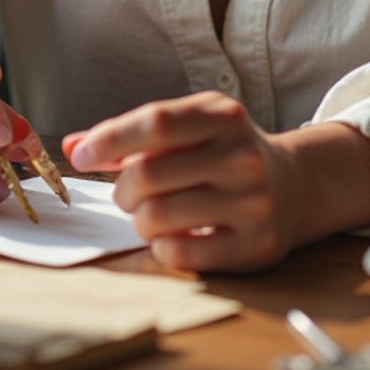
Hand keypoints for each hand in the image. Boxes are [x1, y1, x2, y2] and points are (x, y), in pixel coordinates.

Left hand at [62, 91, 299, 271]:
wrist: (296, 184)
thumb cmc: (225, 152)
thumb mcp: (191, 127)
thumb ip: (133, 134)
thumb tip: (73, 145)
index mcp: (224, 115)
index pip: (157, 122)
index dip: (111, 138)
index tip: (82, 155)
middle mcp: (242, 156)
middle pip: (149, 174)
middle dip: (122, 189)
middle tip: (126, 194)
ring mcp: (253, 203)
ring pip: (158, 217)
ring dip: (138, 221)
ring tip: (148, 215)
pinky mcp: (255, 246)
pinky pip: (181, 254)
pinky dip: (161, 247)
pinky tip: (171, 236)